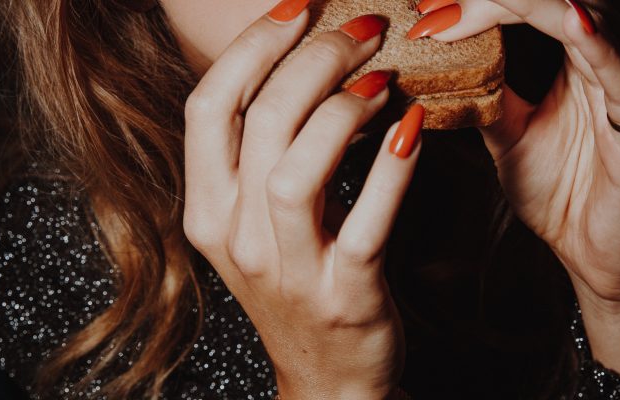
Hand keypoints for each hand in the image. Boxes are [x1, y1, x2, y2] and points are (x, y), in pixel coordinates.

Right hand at [183, 5, 422, 397]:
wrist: (329, 376)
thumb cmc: (298, 283)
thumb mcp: (256, 222)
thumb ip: (261, 155)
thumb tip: (301, 66)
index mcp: (207, 210)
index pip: (207, 108)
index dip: (251, 47)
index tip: (296, 8)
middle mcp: (236, 238)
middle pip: (260, 123)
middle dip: (312, 59)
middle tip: (360, 29)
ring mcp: (290, 271)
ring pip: (297, 169)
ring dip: (343, 109)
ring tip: (382, 79)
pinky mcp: (346, 294)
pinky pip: (367, 222)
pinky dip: (393, 169)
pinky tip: (413, 127)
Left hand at [412, 0, 619, 374]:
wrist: (593, 253)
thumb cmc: (560, 191)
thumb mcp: (507, 134)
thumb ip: (486, 93)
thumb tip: (440, 61)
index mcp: (578, 59)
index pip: (531, 5)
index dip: (480, 1)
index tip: (426, 7)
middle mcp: (608, 60)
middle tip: (436, 5)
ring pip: (591, 18)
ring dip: (533, 4)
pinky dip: (599, 44)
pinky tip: (571, 22)